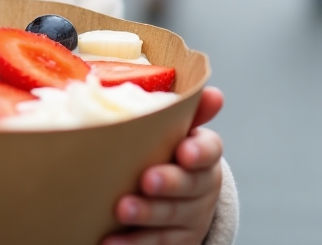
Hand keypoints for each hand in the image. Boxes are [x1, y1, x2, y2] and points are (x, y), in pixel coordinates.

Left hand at [102, 87, 224, 244]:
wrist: (177, 202)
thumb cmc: (166, 155)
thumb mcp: (173, 131)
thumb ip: (186, 111)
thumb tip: (210, 91)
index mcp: (203, 154)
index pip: (210, 150)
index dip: (199, 152)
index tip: (183, 150)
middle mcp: (202, 187)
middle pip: (191, 186)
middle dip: (170, 183)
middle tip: (147, 180)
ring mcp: (191, 218)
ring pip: (172, 218)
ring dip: (148, 214)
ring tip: (122, 209)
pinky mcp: (176, 242)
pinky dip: (134, 244)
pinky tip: (111, 242)